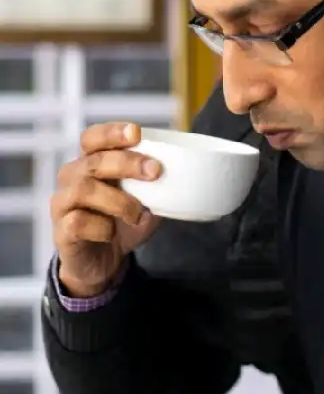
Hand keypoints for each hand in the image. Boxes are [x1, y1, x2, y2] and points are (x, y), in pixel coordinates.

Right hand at [51, 122, 161, 296]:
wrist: (103, 261)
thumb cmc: (123, 221)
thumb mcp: (146, 199)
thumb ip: (159, 183)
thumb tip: (191, 169)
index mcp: (92, 162)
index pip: (93, 137)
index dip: (112, 132)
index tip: (137, 133)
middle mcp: (73, 177)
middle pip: (94, 160)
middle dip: (127, 163)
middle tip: (155, 172)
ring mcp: (63, 202)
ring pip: (84, 189)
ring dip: (119, 200)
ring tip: (139, 214)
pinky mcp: (61, 230)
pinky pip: (78, 222)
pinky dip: (102, 227)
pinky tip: (111, 233)